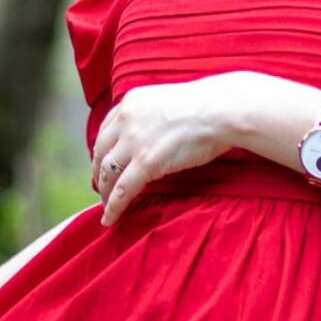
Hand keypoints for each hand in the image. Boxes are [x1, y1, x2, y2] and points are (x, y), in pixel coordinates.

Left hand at [90, 73, 248, 226]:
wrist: (221, 110)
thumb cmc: (207, 106)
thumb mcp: (169, 102)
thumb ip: (153, 116)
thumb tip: (155, 132)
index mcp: (131, 102)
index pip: (106, 129)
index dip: (103, 149)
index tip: (104, 161)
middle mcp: (126, 120)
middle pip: (101, 151)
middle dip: (99, 172)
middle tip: (102, 187)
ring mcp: (133, 142)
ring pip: (108, 173)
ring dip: (104, 192)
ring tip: (106, 206)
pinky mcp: (145, 163)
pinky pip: (122, 190)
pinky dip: (112, 207)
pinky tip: (109, 219)